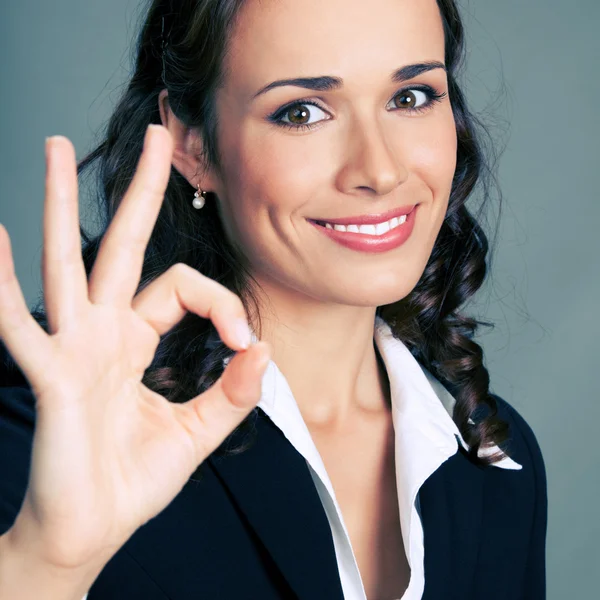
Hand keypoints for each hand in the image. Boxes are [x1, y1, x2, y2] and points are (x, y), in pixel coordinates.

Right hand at [0, 125, 270, 570]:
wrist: (93, 528)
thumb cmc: (135, 479)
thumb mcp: (198, 432)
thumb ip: (233, 394)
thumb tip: (263, 349)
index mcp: (136, 340)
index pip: (184, 287)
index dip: (222, 304)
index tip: (244, 345)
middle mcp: (102, 332)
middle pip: (121, 246)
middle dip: (140, 191)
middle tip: (157, 133)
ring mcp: (72, 348)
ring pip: (66, 264)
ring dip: (58, 203)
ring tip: (49, 146)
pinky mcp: (50, 376)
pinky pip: (20, 324)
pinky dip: (3, 283)